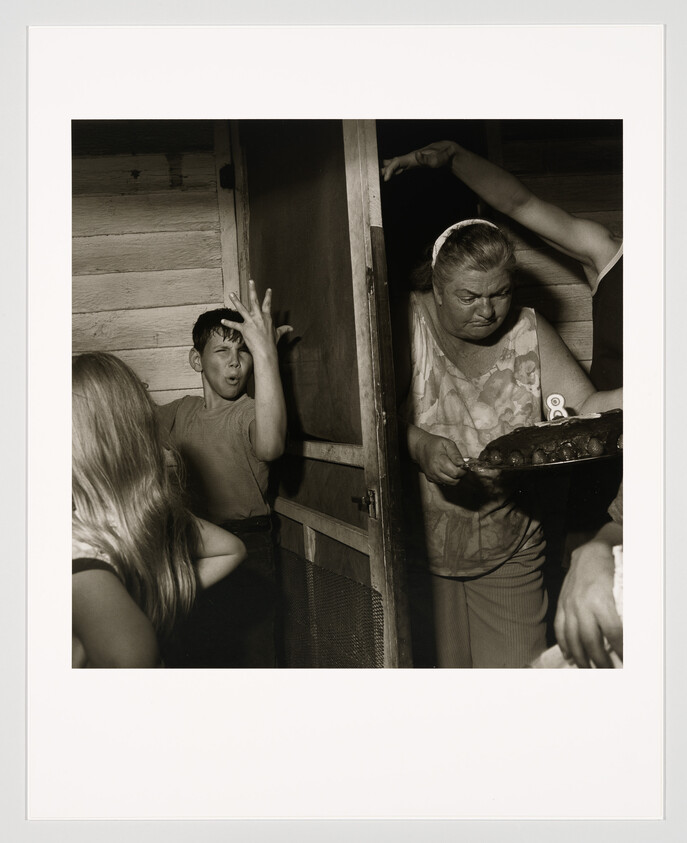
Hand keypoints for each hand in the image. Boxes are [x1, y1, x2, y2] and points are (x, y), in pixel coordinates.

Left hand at [222, 280, 292, 357]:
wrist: (266, 351)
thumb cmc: (272, 343)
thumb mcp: (278, 334)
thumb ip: (284, 329)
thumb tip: (291, 328)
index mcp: (267, 317)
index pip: (268, 304)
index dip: (268, 296)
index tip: (268, 289)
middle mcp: (258, 317)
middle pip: (254, 300)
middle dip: (252, 290)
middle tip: (251, 281)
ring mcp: (250, 322)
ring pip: (242, 308)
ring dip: (236, 301)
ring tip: (231, 294)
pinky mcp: (244, 329)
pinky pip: (234, 325)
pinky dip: (228, 323)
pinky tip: (222, 320)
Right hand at [381, 140, 457, 181]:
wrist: (447, 151)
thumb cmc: (442, 156)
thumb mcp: (436, 159)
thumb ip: (425, 159)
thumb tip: (416, 155)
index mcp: (413, 157)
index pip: (397, 162)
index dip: (390, 169)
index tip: (385, 178)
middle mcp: (409, 158)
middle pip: (392, 162)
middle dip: (382, 168)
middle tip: (371, 174)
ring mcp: (410, 160)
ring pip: (394, 164)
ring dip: (385, 168)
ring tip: (374, 174)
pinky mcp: (412, 164)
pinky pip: (399, 167)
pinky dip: (392, 170)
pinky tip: (388, 174)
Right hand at [416, 432, 466, 484]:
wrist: (420, 447)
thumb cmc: (434, 444)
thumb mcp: (447, 444)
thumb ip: (456, 454)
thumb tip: (463, 464)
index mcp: (440, 461)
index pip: (456, 473)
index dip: (463, 470)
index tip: (464, 465)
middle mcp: (435, 471)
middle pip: (454, 481)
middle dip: (460, 475)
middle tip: (460, 467)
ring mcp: (432, 476)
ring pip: (449, 483)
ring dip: (455, 478)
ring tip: (454, 468)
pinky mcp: (431, 479)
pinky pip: (444, 483)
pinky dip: (448, 479)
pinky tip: (447, 471)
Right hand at [554, 539, 622, 667]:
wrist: (590, 552)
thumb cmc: (611, 568)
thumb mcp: (621, 586)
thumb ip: (623, 609)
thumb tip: (631, 633)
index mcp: (601, 600)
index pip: (613, 633)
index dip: (620, 650)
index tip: (625, 662)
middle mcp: (582, 605)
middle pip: (591, 641)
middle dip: (599, 661)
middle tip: (607, 673)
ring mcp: (569, 605)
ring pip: (572, 638)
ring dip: (580, 658)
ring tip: (588, 670)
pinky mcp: (561, 604)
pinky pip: (560, 628)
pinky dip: (564, 644)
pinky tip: (569, 656)